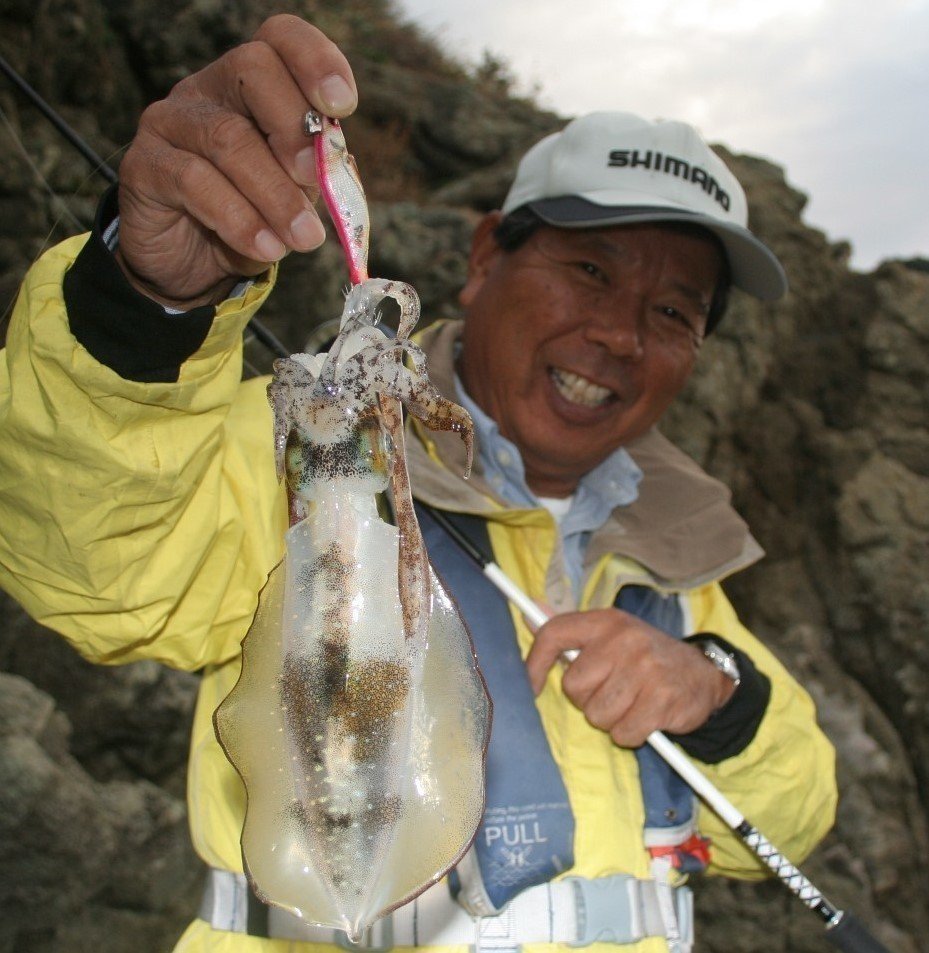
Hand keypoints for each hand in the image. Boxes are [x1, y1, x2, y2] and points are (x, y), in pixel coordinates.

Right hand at [116, 14, 357, 308]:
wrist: (193, 267)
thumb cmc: (253, 217)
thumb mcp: (295, 192)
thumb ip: (315, 171)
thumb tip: (334, 166)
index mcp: (251, 84)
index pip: (279, 38)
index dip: (315, 59)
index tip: (342, 105)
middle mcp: (208, 89)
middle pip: (253, 69)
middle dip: (294, 126)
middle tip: (316, 180)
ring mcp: (169, 122)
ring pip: (228, 137)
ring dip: (276, 195)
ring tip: (303, 238)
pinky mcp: (143, 166)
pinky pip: (193, 182)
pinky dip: (239, 220)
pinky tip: (266, 248)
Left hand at [525, 609, 734, 746]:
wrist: (703, 674)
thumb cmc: (645, 657)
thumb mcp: (611, 635)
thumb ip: (570, 630)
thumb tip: (529, 612)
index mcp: (606, 621)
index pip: (554, 634)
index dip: (534, 664)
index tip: (531, 686)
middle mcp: (624, 639)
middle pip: (574, 686)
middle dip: (587, 699)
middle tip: (612, 691)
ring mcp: (646, 668)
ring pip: (597, 714)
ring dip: (611, 719)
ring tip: (630, 703)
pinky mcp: (663, 699)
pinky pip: (624, 732)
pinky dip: (631, 734)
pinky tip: (645, 717)